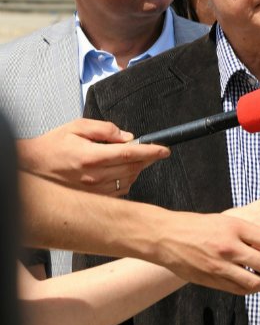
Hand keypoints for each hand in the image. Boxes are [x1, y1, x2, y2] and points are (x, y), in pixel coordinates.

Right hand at [17, 118, 168, 194]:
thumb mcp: (77, 127)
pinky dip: (127, 181)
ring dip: (137, 170)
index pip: (130, 154)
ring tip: (134, 160)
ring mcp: (93, 189)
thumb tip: (127, 137)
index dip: (151, 151)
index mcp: (91, 156)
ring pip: (128, 180)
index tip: (164, 150)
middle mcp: (93, 176)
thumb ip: (105, 129)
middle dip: (148, 159)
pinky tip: (121, 172)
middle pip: (133, 168)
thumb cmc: (52, 145)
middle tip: (152, 152)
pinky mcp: (92, 198)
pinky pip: (119, 191)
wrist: (31, 166)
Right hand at [151, 210, 259, 294]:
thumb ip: (252, 232)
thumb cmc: (200, 227)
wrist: (168, 237)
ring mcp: (222, 266)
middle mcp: (231, 247)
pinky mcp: (214, 280)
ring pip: (257, 282)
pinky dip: (254, 290)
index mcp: (238, 228)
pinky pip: (241, 289)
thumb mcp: (230, 221)